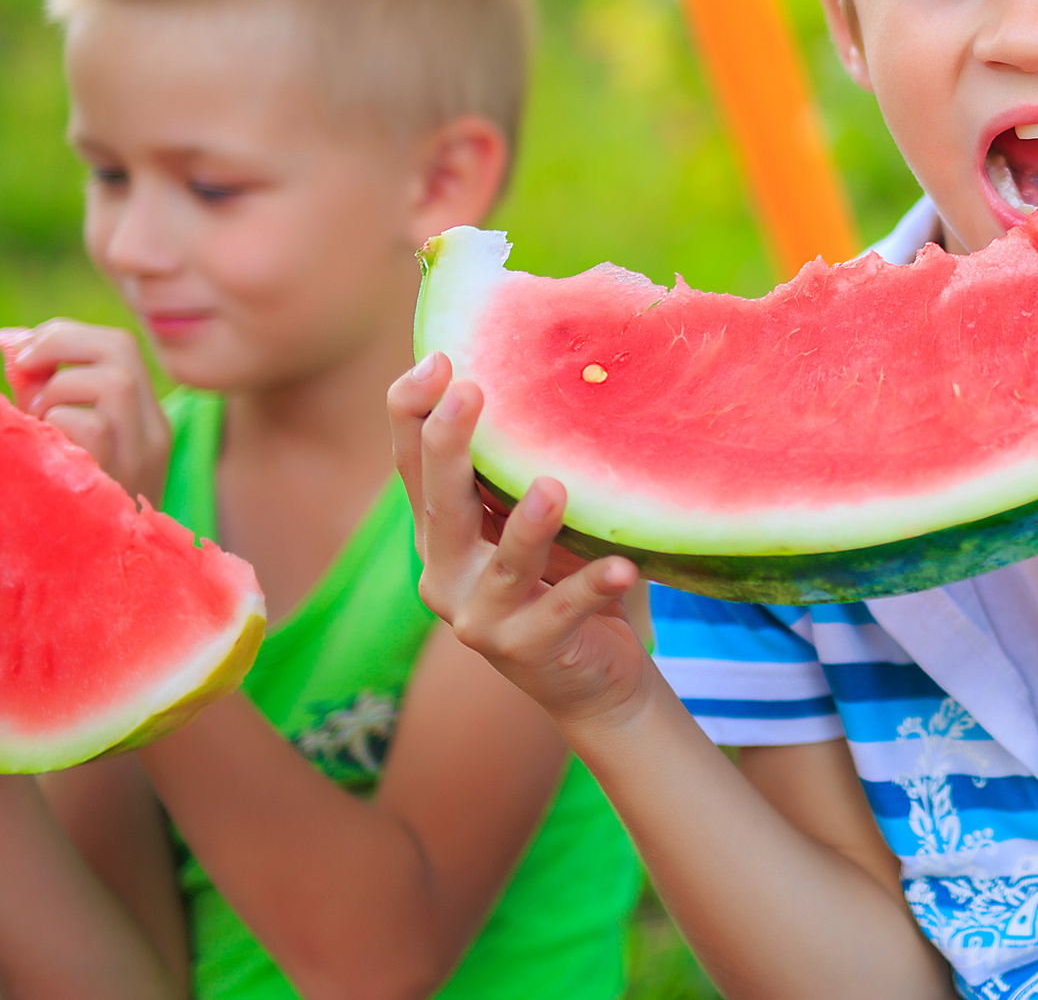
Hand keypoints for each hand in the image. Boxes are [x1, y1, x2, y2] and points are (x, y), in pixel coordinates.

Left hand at [0, 320, 171, 504]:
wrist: (88, 582)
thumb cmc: (64, 505)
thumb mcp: (58, 439)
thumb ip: (40, 390)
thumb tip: (9, 339)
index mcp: (145, 420)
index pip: (120, 346)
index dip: (64, 334)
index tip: (17, 349)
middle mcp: (153, 434)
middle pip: (120, 349)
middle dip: (59, 342)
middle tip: (19, 366)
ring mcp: (141, 457)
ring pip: (111, 382)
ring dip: (58, 390)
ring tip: (40, 423)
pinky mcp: (120, 479)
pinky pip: (89, 426)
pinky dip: (56, 425)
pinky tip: (45, 455)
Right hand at [386, 353, 652, 733]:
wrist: (594, 677)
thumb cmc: (565, 576)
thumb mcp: (537, 519)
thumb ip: (525, 469)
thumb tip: (555, 369)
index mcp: (442, 535)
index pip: (414, 468)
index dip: (414, 414)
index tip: (438, 360)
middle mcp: (445, 574)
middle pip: (441, 506)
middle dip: (451, 447)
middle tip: (469, 392)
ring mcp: (481, 619)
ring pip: (503, 566)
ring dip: (528, 527)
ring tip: (552, 487)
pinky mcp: (528, 651)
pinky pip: (565, 611)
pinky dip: (593, 586)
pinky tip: (623, 566)